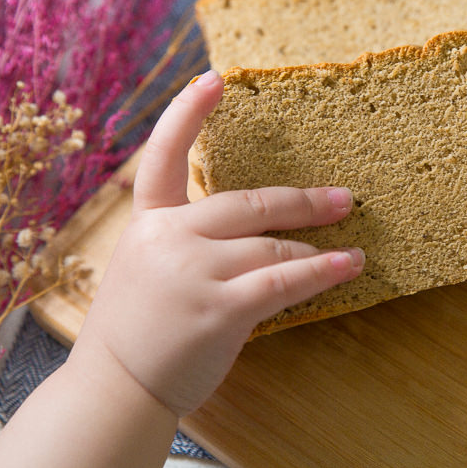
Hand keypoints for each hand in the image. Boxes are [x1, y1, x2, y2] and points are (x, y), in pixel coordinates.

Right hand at [69, 70, 364, 416]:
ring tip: (350, 249)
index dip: (187, 113)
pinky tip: (347, 266)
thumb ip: (184, 237)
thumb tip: (252, 225)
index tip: (214, 78)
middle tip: (343, 198)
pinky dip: (321, 271)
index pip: (162, 156)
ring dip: (315, 246)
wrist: (115, 389)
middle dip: (300, 201)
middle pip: (245, 202)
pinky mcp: (219, 309)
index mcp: (146, 223)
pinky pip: (283, 279)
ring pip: (270, 244)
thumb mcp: (145, 267)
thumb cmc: (137, 330)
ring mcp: (191, 273)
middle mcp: (167, 239)